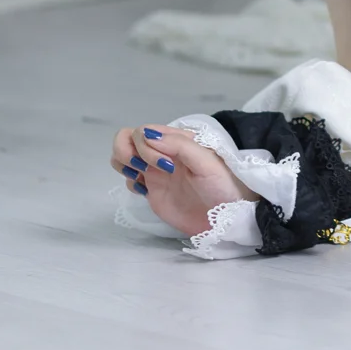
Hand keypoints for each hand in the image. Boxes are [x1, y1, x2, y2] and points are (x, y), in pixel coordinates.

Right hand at [111, 125, 256, 238]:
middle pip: (127, 138)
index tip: (163, 165)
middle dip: (128, 152)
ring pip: (124, 156)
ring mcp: (155, 170)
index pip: (144, 131)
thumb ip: (180, 146)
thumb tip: (148, 135)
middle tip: (144, 171)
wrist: (227, 218)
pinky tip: (145, 191)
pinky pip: (129, 179)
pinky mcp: (152, 190)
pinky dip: (129, 182)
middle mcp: (163, 151)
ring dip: (123, 163)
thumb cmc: (223, 186)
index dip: (145, 146)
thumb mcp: (207, 162)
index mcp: (177, 140)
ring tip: (140, 177)